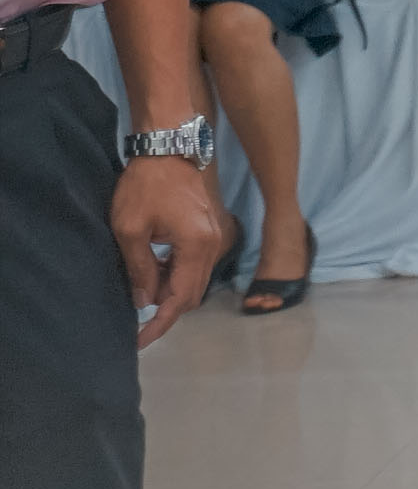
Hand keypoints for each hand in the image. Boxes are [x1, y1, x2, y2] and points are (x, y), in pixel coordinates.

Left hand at [111, 159, 230, 345]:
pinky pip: (194, 263)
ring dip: (169, 289)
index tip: (140, 341)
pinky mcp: (208, 229)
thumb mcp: (131, 230)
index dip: (160, 324)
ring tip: (140, 287)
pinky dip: (175, 273)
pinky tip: (154, 267)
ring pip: (194, 278)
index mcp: (197, 247)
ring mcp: (214, 236)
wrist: (169, 147)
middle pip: (193, 292)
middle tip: (134, 315)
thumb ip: (140, 269)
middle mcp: (214, 245)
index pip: (181, 299)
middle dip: (165, 308)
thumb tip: (145, 301)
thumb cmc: (146, 186)